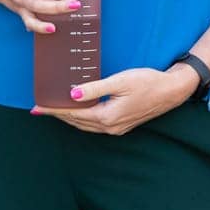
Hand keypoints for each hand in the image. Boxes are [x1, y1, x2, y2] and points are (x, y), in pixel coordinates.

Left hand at [33, 66, 199, 135]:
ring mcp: (116, 128)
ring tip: (55, 110)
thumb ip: (95, 89)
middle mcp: (109, 127)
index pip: (73, 114)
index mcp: (106, 117)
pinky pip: (95, 124)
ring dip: (70, 117)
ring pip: (85, 125)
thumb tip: (72, 95)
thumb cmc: (147, 82)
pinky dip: (83, 118)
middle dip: (58, 115)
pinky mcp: (122, 125)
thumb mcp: (120, 81)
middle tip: (40, 109)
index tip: (38, 107)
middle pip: (77, 122)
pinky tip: (79, 111)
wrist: (171, 91)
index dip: (54, 110)